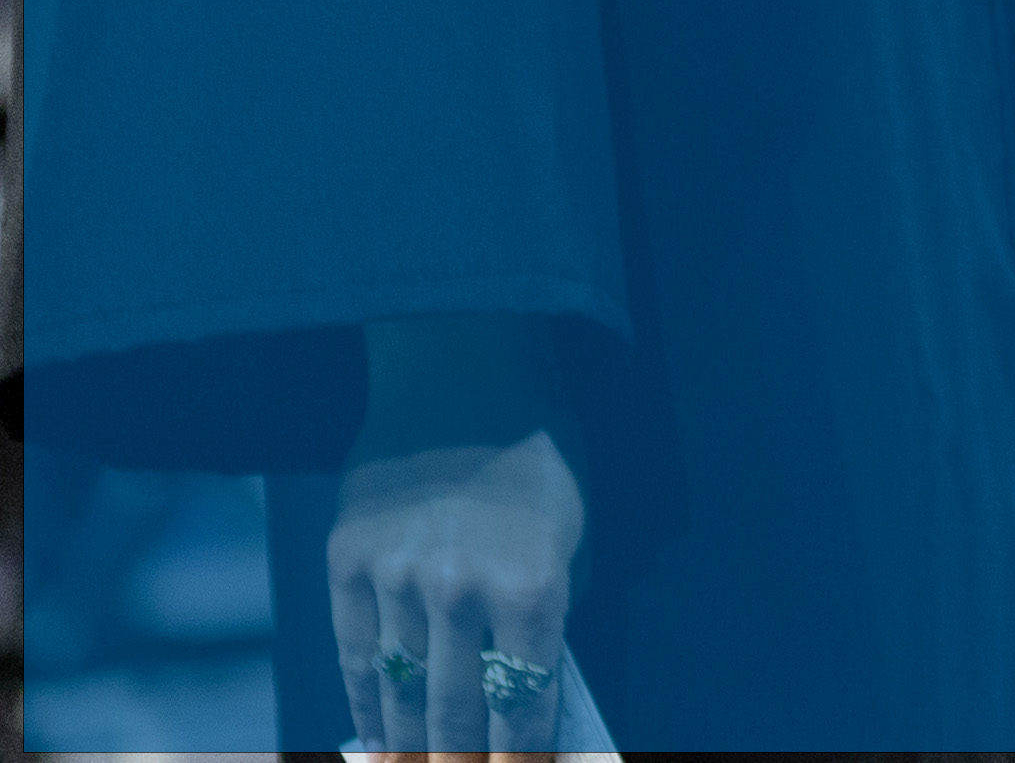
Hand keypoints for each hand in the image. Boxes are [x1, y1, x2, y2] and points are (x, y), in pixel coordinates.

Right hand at [326, 428, 583, 756]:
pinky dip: (366, 705)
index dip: (520, 752)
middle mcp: (460, 591)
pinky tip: (374, 737)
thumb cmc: (535, 462)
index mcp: (530, 585)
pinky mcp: (347, 568)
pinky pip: (357, 657)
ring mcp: (397, 582)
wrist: (460, 386)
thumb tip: (521, 685)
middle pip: (457, 710)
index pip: (523, 698)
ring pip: (401, 694)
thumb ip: (546, 612)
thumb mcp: (570, 535)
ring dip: (411, 745)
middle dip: (463, 757)